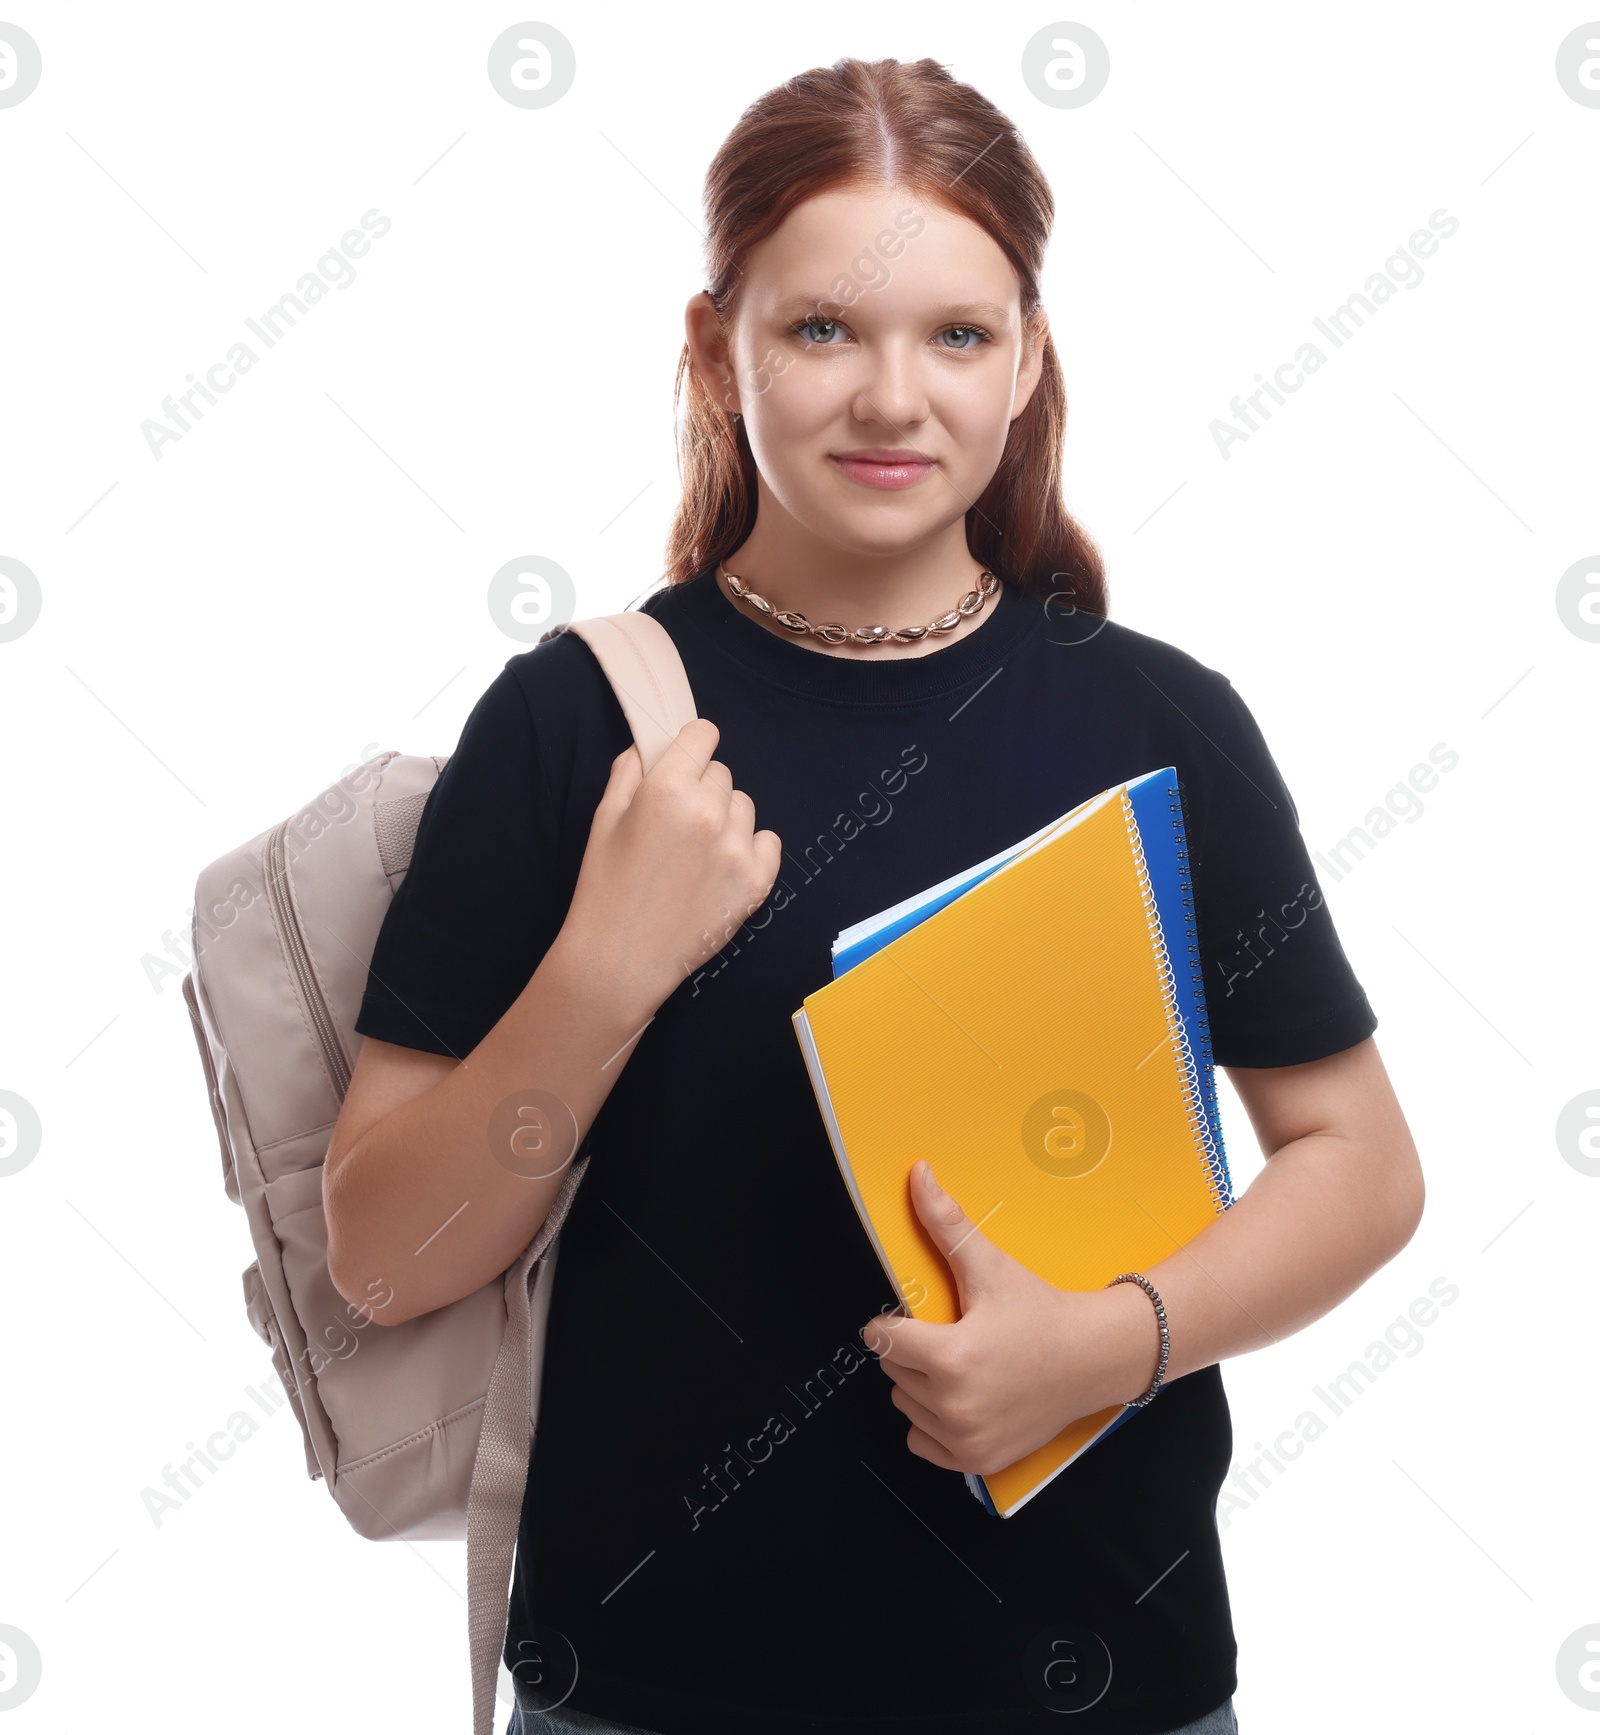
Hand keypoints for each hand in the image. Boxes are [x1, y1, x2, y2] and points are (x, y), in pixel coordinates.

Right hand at [563, 718, 782, 1014]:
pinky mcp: (758, 880)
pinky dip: (750, 849)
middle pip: (721, 773)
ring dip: (725, 818)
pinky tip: (720, 868)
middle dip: (701, 788)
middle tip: (677, 825)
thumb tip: (654, 745)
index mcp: (667, 789)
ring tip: (695, 852)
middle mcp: (709, 812)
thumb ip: (631, 770)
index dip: (691, 746)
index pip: (703, 734)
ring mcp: (738, 848)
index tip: (684, 764)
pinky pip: (769, 841)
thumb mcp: (604, 817)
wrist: (621, 957)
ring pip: (744, 806)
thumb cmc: (606, 886)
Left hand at [859, 1159, 1154, 1476]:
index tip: (918, 1315)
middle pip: (894, 1372)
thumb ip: (946, 1223)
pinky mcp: (978, 1460)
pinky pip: (922, 1443)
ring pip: (906, 1405)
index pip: (883, 1340)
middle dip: (913, 1350)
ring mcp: (967, 1439)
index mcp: (952, 1359)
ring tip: (963, 1363)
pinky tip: (964, 1396)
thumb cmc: (1044, 1313)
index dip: (896, 1321)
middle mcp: (955, 1406)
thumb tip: (918, 1175)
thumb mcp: (990, 1267)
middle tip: (953, 1333)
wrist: (1096, 1358)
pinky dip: (933, 1424)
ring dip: (922, 1386)